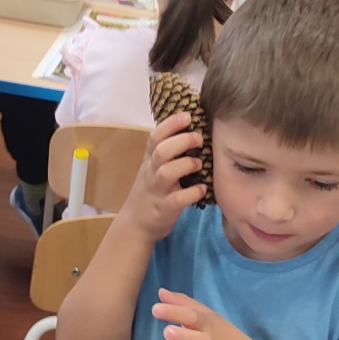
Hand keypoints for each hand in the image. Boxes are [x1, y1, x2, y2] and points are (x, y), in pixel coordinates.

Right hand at [121, 113, 207, 242]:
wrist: (135, 224)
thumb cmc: (151, 191)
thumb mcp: (152, 168)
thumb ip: (167, 151)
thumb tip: (191, 129)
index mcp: (150, 160)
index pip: (155, 136)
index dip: (170, 124)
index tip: (187, 116)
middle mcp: (151, 172)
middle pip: (162, 151)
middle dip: (182, 141)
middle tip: (199, 138)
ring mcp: (157, 190)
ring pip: (167, 172)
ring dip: (186, 165)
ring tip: (199, 164)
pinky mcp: (165, 208)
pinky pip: (178, 199)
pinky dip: (193, 193)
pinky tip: (203, 189)